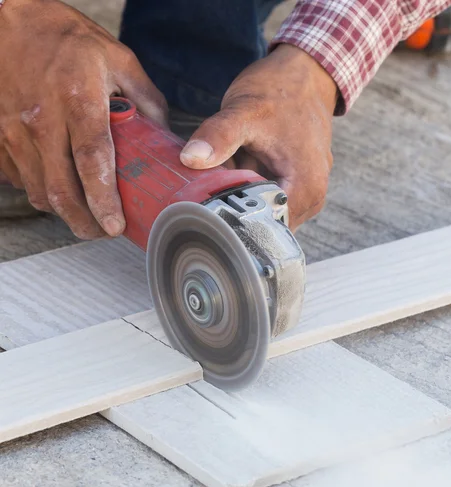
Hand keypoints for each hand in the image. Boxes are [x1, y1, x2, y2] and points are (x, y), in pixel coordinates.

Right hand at [0, 0, 166, 238]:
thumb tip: (166, 138)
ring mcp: (13, 129)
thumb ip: (147, 101)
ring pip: (38, 191)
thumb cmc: (66, 39)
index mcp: (78, 100)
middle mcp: (41, 119)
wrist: (8, 16)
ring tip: (86, 214)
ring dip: (64, 211)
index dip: (104, 200)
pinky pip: (19, 179)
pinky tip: (59, 187)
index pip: (92, 162)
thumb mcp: (119, 60)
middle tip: (103, 232)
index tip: (115, 225)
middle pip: (61, 190)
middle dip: (84, 222)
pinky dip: (40, 191)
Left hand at [180, 44, 336, 229]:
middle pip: (265, 223)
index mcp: (306, 187)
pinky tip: (236, 167)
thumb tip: (190, 159)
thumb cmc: (280, 90)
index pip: (268, 228)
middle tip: (208, 192)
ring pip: (265, 211)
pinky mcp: (297, 184)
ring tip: (224, 174)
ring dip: (241, 199)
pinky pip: (268, 197)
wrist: (305, 73)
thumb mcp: (244, 110)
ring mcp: (306, 192)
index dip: (236, 222)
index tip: (208, 212)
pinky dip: (248, 188)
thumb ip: (218, 136)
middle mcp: (312, 197)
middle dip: (236, 210)